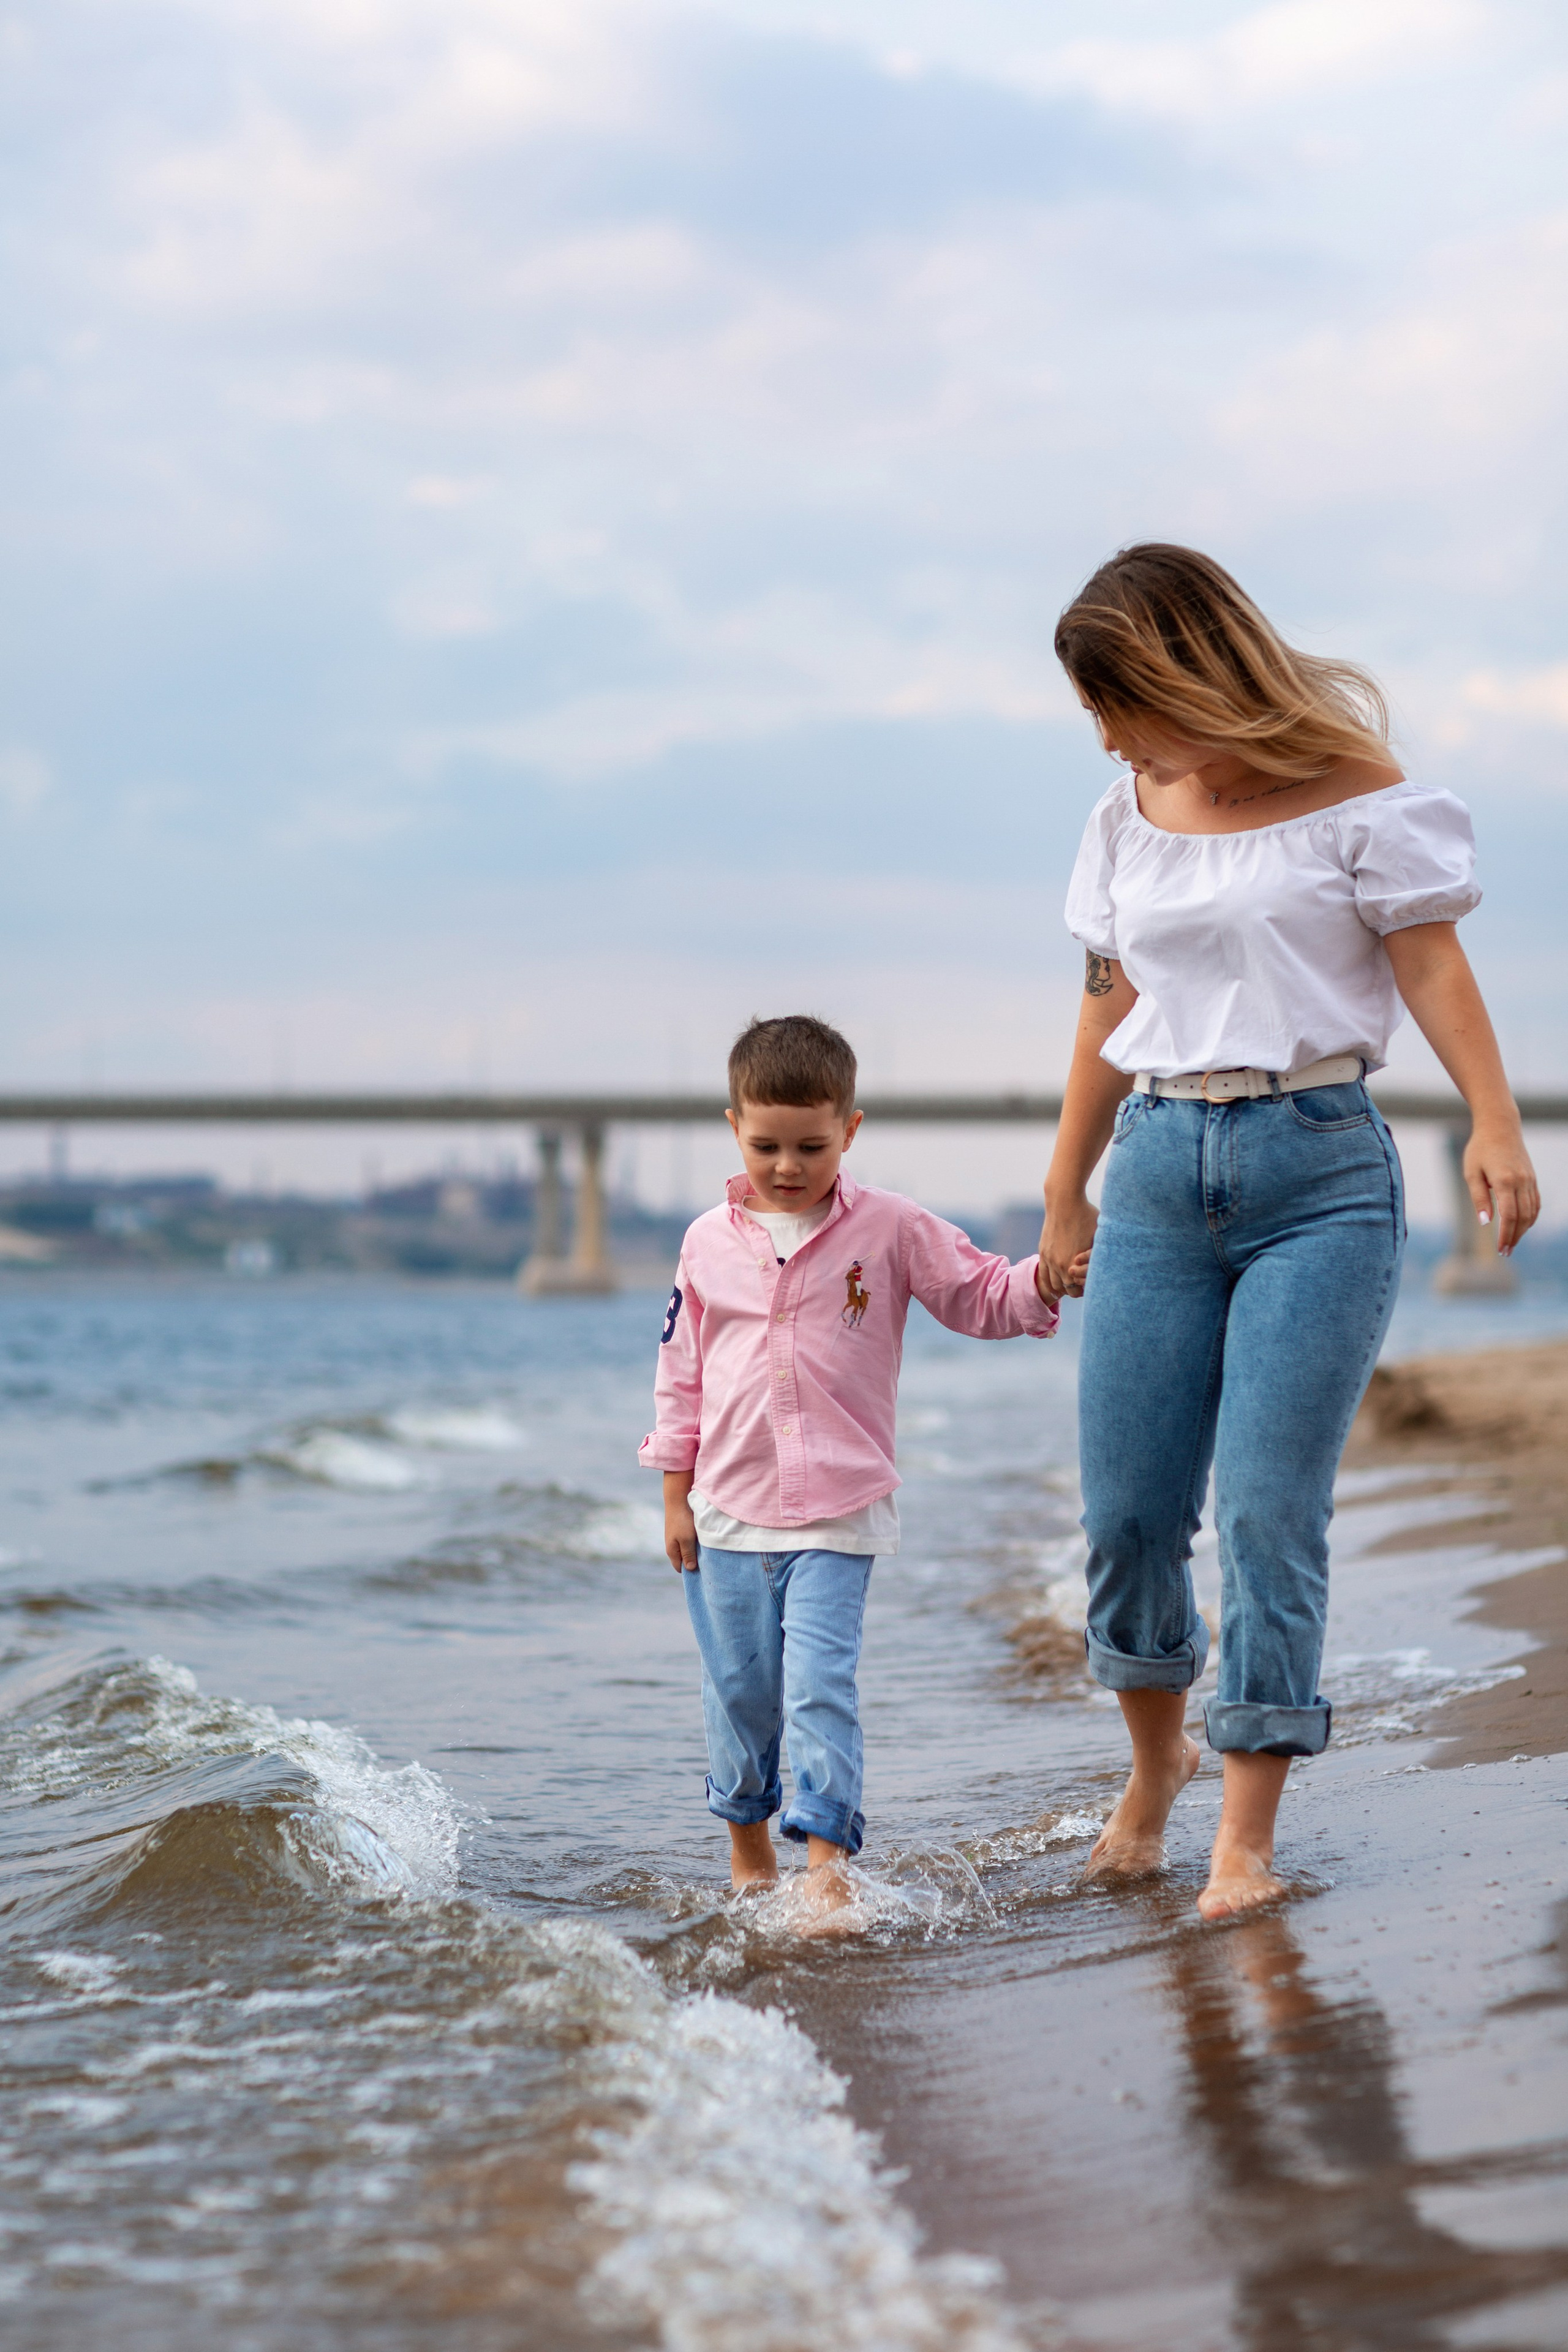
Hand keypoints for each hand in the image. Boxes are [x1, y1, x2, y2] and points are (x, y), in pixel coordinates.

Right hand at [663, 1476, 698, 1572]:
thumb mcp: (687, 1540)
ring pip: (687, 1550)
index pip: (681, 1568)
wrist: (678, 1499)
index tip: (703, 1568)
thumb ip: (688, 1555)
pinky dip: (695, 1542)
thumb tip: (690, 1569)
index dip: (691, 1570)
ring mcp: (676, 1538)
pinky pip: (688, 1541)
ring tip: (706, 1548)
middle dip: (694, 1561)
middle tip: (707, 1559)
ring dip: (696, 1550)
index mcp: (672, 1551)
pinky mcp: (680, 1531)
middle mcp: (672, 1546)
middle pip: (684, 1559)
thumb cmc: (682, 1520)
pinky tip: (703, 1538)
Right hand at [1040, 1196, 1098, 1298]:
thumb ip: (1098, 1256)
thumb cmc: (1086, 1216)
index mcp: (1076, 1264)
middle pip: (1067, 1290)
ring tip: (1070, 1284)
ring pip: (1053, 1285)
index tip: (1092, 1286)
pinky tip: (1057, 1280)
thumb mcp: (1099, 1237)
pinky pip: (1043, 1274)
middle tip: (1082, 1287)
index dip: (1087, 1289)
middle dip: (1075, 1290)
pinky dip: (1049, 1281)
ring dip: (1061, 1287)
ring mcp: (1049, 1259)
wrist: (1064, 1202)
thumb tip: (1109, 1265)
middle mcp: (1061, 1265)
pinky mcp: (1043, 1251)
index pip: (1080, 1289)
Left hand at [1463, 1120, 1539, 1254]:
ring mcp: (1530, 1180)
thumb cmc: (1480, 1149)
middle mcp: (1521, 1181)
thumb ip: (1479, 1198)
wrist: (1500, 1127)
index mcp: (1505, 1181)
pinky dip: (1530, 1217)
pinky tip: (1522, 1226)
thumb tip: (1486, 1223)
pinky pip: (1535, 1203)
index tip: (1500, 1250)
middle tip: (1505, 1252)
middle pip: (1523, 1218)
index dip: (1506, 1235)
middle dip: (1515, 1237)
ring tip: (1512, 1243)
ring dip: (1523, 1230)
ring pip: (1531, 1212)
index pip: (1509, 1216)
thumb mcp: (1472, 1173)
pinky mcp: (1532, 1178)